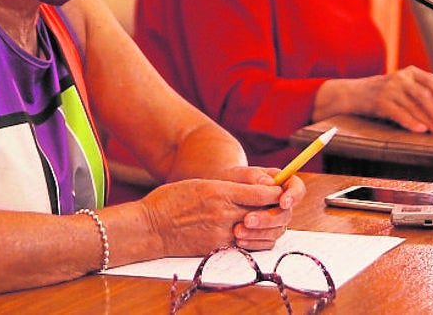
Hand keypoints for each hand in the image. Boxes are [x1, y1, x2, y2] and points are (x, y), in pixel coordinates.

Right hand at [139, 176, 284, 255]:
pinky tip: (255, 234)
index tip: (281, 190)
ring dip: (269, 227)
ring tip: (271, 220)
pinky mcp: (216, 249)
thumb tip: (254, 189)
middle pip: (264, 214)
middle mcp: (224, 213)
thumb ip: (228, 187)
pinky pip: (245, 246)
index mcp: (220, 192)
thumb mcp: (201, 183)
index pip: (261, 194)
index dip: (276, 193)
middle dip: (277, 209)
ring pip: (259, 233)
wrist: (150, 227)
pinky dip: (254, 240)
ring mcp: (221, 233)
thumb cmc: (171, 200)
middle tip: (282, 206)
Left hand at [216, 166, 305, 249]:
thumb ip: (253, 175)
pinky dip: (254, 243)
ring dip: (259, 233)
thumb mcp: (239, 173)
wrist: (218, 195)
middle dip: (268, 218)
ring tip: (237, 231)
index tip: (283, 202)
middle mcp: (280, 203)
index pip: (297, 188)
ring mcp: (274, 220)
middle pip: (285, 214)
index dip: (294, 196)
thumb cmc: (232, 179)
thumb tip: (269, 183)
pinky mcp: (265, 235)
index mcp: (281, 183)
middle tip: (248, 220)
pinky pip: (266, 243)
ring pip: (277, 231)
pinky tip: (239, 241)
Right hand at [317, 66, 432, 132]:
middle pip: (423, 95)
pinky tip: (419, 129)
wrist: (351, 93)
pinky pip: (399, 113)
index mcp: (409, 72)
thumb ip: (418, 95)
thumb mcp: (399, 87)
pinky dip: (411, 122)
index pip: (430, 80)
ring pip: (413, 106)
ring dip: (427, 120)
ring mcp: (389, 89)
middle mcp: (400, 77)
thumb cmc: (379, 93)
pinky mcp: (380, 101)